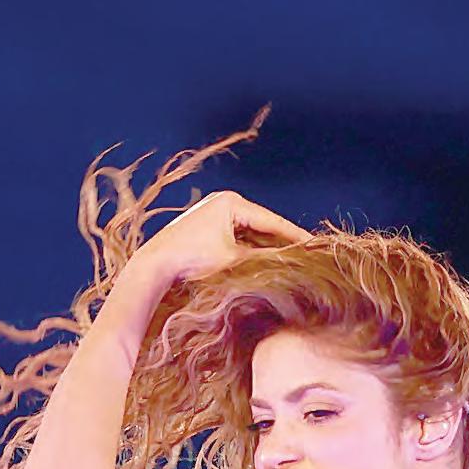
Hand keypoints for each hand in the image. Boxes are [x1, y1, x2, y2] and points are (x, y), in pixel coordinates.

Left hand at [133, 190, 309, 284]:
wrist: (154, 267)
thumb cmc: (192, 260)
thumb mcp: (235, 260)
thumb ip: (265, 260)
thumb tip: (292, 265)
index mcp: (231, 202)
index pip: (272, 221)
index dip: (295, 236)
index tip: (315, 247)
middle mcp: (221, 203)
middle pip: (261, 226)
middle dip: (281, 243)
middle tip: (307, 257)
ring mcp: (211, 215)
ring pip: (248, 234)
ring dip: (264, 249)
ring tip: (289, 263)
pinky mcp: (203, 229)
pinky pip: (234, 239)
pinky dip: (248, 251)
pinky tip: (263, 265)